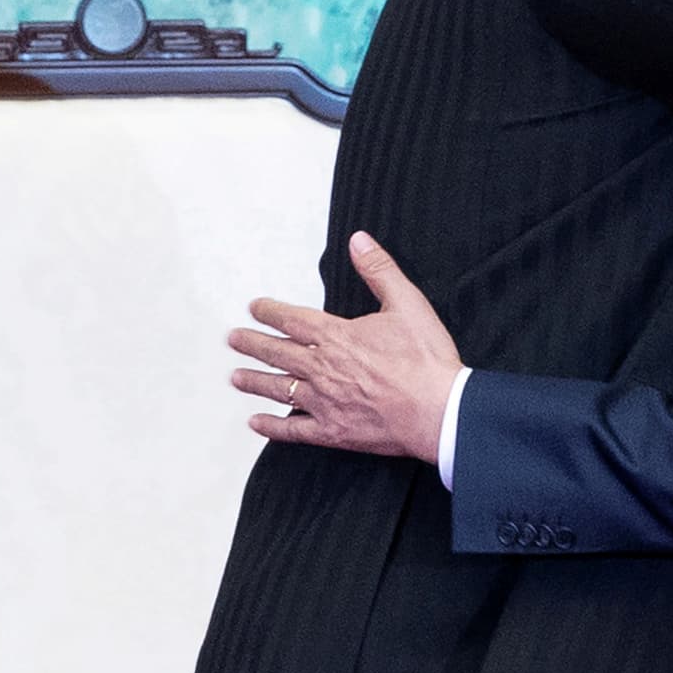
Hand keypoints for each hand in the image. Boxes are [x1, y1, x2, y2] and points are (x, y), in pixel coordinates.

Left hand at [232, 232, 461, 463]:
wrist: (439, 411)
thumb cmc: (426, 361)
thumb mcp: (408, 303)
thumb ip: (379, 270)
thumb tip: (359, 241)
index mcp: (336, 336)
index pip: (291, 319)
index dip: (269, 311)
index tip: (255, 307)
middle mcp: (322, 368)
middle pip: (276, 353)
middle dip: (251, 344)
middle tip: (233, 339)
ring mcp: (324, 402)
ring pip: (278, 389)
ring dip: (254, 381)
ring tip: (236, 377)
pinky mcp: (333, 432)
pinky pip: (293, 431)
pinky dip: (272, 427)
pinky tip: (257, 423)